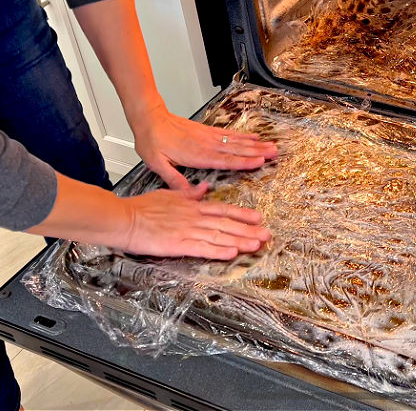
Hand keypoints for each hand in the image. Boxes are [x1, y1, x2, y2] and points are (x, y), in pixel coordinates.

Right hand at [121, 182, 270, 258]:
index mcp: (192, 206)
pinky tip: (232, 253)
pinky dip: (218, 250)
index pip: (223, 210)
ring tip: (257, 244)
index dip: (242, 214)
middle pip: (227, 224)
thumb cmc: (142, 208)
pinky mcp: (178, 244)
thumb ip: (190, 193)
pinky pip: (203, 248)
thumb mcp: (169, 194)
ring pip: (219, 236)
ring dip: (240, 241)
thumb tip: (204, 188)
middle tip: (267, 235)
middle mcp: (195, 217)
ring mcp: (188, 231)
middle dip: (249, 230)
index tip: (258, 218)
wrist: (123, 217)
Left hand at [132, 105, 277, 190]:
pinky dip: (243, 136)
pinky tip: (253, 138)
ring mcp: (209, 137)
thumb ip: (173, 179)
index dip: (244, 162)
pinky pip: (229, 135)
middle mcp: (206, 145)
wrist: (150, 117)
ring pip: (236, 142)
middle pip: (237, 150)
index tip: (259, 162)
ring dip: (255, 144)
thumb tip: (187, 193)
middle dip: (257, 152)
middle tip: (275, 153)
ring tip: (271, 146)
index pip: (225, 160)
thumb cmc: (152, 140)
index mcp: (196, 155)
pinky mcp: (208, 131)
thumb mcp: (156, 163)